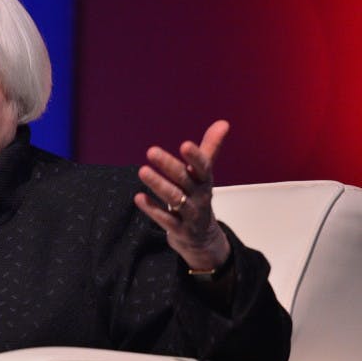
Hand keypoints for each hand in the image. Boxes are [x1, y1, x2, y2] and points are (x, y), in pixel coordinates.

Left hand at [134, 120, 231, 270]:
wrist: (202, 238)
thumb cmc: (198, 198)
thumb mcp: (204, 175)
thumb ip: (209, 149)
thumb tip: (223, 122)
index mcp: (204, 181)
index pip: (203, 167)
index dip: (195, 157)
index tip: (185, 144)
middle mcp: (199, 196)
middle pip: (184, 180)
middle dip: (169, 165)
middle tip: (151, 151)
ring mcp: (190, 214)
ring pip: (175, 199)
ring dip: (158, 184)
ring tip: (142, 171)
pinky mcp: (179, 230)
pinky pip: (166, 219)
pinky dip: (152, 208)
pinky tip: (138, 197)